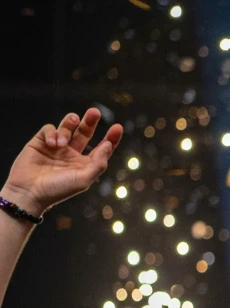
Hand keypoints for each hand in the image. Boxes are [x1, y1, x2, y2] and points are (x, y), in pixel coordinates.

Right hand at [2, 109, 121, 214]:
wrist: (29, 191)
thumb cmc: (58, 189)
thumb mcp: (84, 179)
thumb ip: (98, 163)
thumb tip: (108, 145)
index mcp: (84, 164)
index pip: (101, 148)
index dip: (110, 138)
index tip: (118, 127)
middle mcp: (71, 153)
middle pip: (84, 132)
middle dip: (90, 121)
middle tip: (95, 112)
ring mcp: (56, 146)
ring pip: (67, 127)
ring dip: (69, 126)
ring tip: (64, 138)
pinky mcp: (40, 141)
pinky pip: (50, 129)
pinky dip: (53, 133)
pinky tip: (52, 144)